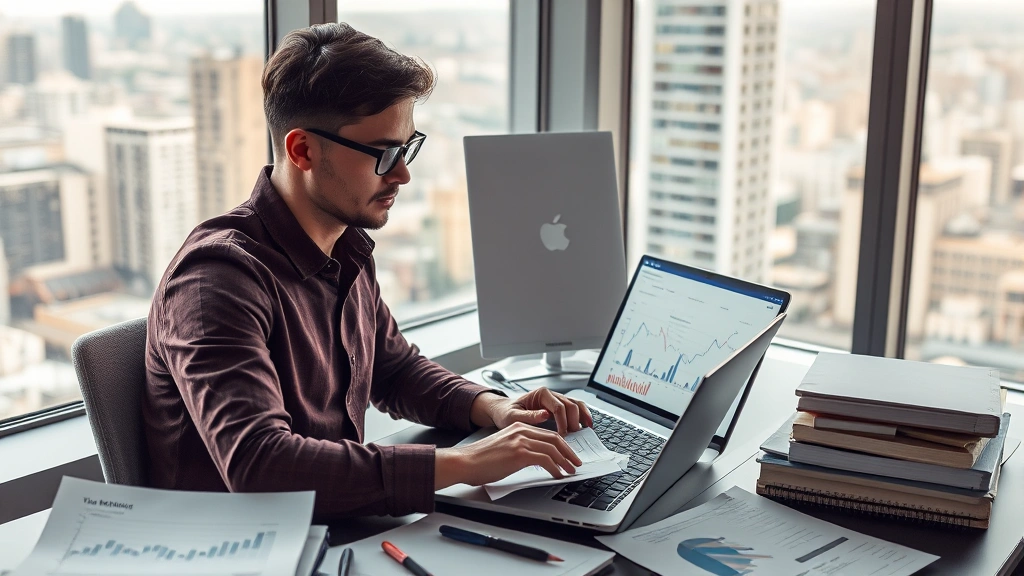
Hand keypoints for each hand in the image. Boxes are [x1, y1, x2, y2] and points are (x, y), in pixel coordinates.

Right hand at [434, 422, 583, 488]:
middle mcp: (521, 430)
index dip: (561, 445)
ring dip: (565, 461)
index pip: (547, 433)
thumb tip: (536, 461)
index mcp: (518, 426)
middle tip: (575, 462)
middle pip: (554, 438)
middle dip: (568, 452)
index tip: (568, 454)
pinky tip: (557, 475)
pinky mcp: (519, 453)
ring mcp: (520, 441)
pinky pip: (545, 459)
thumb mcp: (503, 447)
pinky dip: (555, 468)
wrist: (465, 461)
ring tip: (570, 471)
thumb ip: (519, 448)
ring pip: (552, 448)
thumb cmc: (480, 459)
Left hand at [480, 387, 593, 435]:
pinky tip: (586, 425)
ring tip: (584, 430)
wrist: (503, 411)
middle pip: (570, 405)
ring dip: (582, 417)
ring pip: (576, 404)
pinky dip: (583, 415)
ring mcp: (556, 399)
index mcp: (540, 394)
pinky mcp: (558, 407)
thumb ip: (528, 416)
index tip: (562, 435)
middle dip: (573, 421)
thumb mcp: (512, 416)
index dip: (563, 422)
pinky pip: (575, 408)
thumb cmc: (506, 413)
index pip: (558, 406)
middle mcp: (550, 394)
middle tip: (573, 436)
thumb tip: (545, 414)